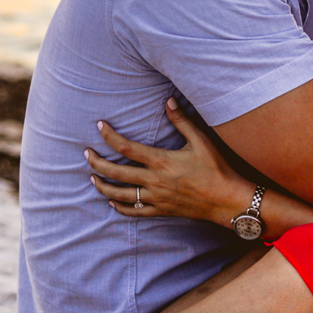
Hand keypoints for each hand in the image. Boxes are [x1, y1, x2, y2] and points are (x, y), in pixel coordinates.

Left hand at [86, 98, 254, 224]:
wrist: (226, 199)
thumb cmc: (216, 167)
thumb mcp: (201, 140)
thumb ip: (182, 121)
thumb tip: (168, 101)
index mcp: (161, 161)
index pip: (126, 148)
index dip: (110, 136)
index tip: (100, 126)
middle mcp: (154, 181)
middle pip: (115, 173)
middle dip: (97, 162)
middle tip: (86, 153)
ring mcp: (156, 198)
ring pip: (120, 194)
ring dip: (102, 186)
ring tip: (92, 177)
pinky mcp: (161, 211)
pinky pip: (134, 211)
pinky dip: (119, 207)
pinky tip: (112, 202)